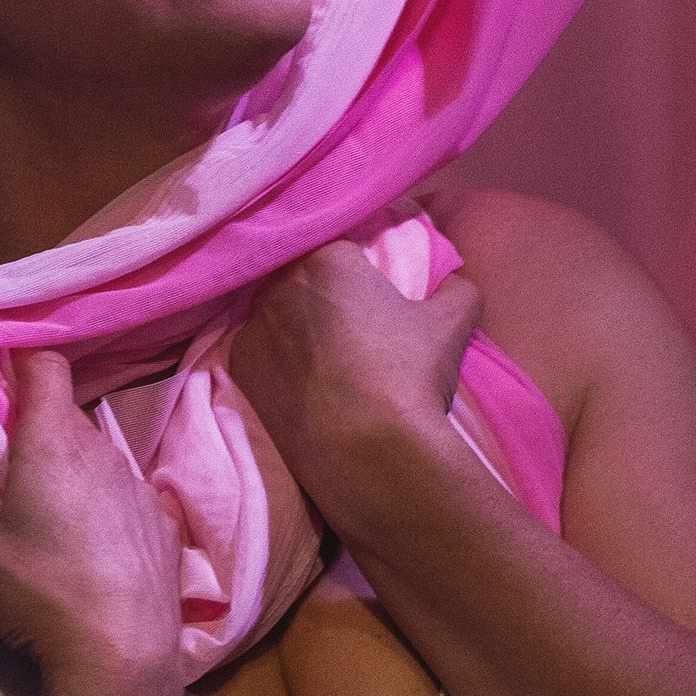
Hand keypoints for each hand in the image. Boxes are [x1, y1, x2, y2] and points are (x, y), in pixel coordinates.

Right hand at [0, 350, 184, 695]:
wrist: (122, 665)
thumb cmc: (38, 598)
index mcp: (53, 445)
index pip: (46, 368)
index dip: (21, 369)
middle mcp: (104, 454)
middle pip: (67, 416)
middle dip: (36, 428)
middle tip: (2, 466)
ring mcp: (140, 491)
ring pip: (101, 457)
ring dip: (74, 469)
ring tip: (45, 514)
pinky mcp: (165, 530)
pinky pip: (132, 498)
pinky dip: (110, 508)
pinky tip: (93, 548)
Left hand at [228, 241, 483, 516]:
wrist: (369, 452)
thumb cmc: (411, 376)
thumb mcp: (453, 323)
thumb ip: (456, 287)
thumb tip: (453, 280)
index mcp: (327, 258)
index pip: (338, 243)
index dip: (354, 261)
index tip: (370, 284)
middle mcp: (280, 283)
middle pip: (299, 273)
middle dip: (320, 289)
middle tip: (350, 320)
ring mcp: (252, 325)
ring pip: (275, 310)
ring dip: (294, 322)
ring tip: (325, 354)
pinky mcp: (239, 367)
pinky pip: (260, 349)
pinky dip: (277, 359)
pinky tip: (303, 380)